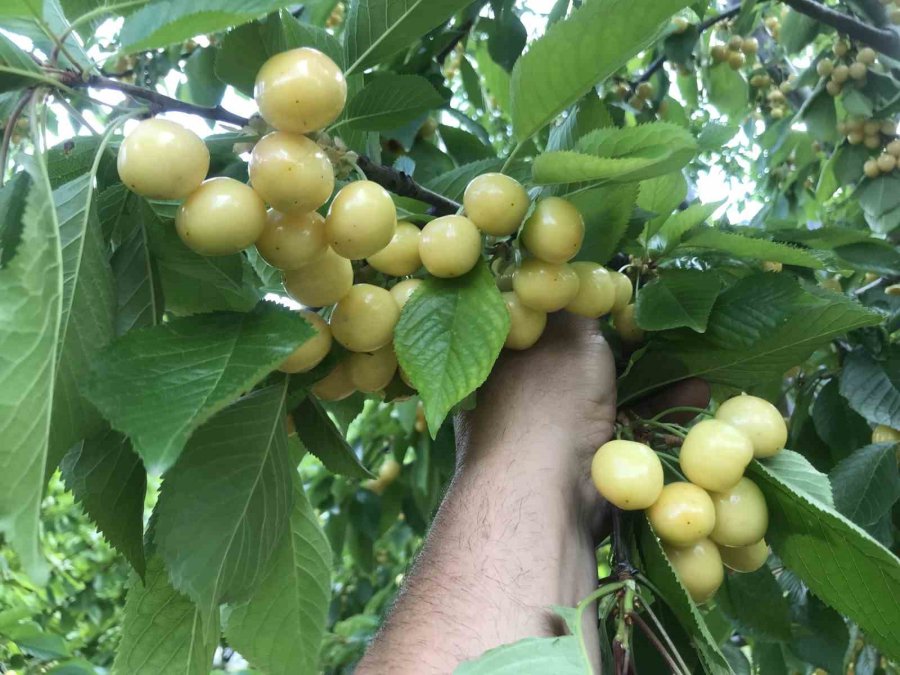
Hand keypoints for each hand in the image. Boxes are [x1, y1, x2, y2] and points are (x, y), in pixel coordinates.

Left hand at [455, 312, 710, 538]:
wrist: (544, 493)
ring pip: (610, 396)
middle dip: (632, 347)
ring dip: (658, 381)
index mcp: (505, 356)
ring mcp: (553, 429)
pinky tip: (697, 395)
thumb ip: (581, 306)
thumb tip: (587, 283)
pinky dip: (660, 414)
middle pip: (582, 358)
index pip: (546, 319)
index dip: (585, 306)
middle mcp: (523, 390)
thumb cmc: (547, 399)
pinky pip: (626, 429)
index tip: (624, 298)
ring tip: (700, 364)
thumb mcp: (568, 335)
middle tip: (672, 331)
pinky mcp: (583, 463)